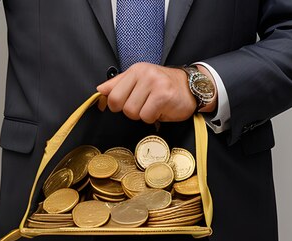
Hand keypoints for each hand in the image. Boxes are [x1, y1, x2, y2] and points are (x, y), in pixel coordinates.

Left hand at [96, 63, 216, 122]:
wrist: (191, 87)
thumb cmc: (164, 86)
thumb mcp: (140, 80)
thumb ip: (118, 85)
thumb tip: (100, 91)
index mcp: (135, 70)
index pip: (111, 94)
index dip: (116, 105)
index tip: (126, 105)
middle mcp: (144, 74)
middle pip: (121, 106)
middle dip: (132, 111)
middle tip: (144, 105)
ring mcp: (154, 84)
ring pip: (134, 113)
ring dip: (144, 115)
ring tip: (154, 107)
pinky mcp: (163, 96)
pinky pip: (147, 116)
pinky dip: (154, 118)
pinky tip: (161, 110)